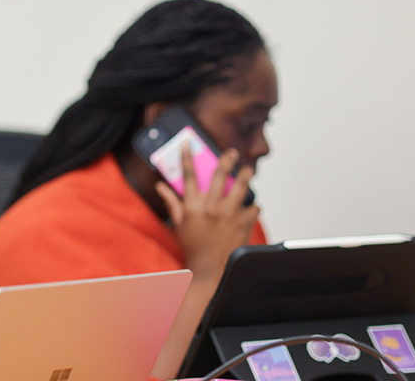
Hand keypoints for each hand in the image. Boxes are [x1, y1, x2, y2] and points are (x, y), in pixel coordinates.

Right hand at [154, 143, 258, 280]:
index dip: (186, 157)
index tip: (188, 143)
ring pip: (240, 187)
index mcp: (192, 207)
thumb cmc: (194, 248)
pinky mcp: (243, 223)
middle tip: (232, 152)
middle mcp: (210, 208)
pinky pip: (253, 207)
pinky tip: (251, 208)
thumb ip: (171, 202)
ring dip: (245, 176)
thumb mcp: (179, 224)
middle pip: (218, 175)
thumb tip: (160, 186)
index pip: (188, 176)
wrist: (211, 271)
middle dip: (226, 160)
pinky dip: (253, 206)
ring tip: (248, 170)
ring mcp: (228, 215)